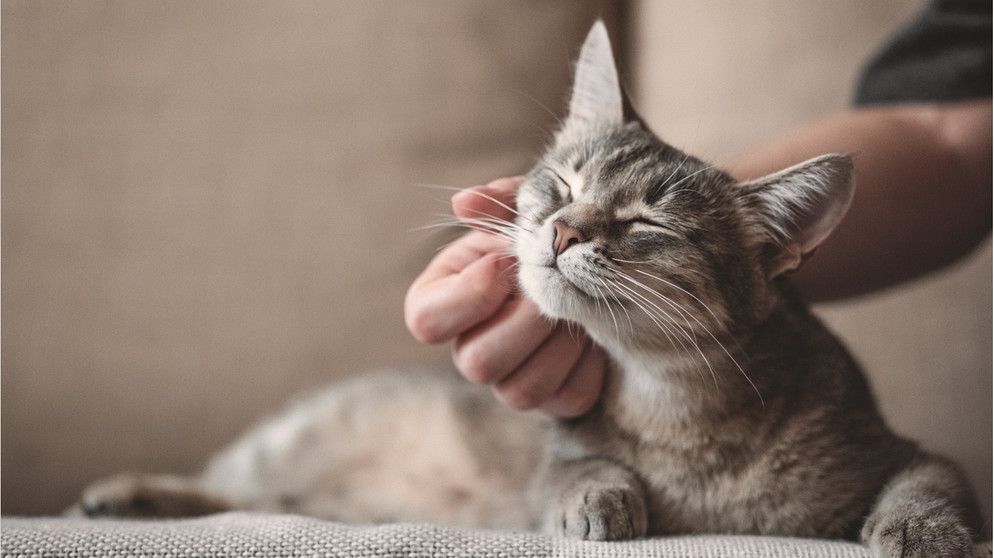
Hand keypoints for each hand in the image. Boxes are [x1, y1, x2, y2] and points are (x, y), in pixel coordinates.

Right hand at [405, 177, 605, 416]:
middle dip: (523, 321)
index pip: (426, 322)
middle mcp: (469, 348)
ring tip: (576, 308)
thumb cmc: (541, 237)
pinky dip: (588, 364)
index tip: (504, 263)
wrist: (591, 270)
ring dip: (557, 344)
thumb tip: (464, 202)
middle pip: (475, 363)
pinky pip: (567, 398)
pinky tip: (594, 333)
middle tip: (551, 288)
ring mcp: (509, 380)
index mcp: (444, 304)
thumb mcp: (523, 213)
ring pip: (519, 391)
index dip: (469, 295)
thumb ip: (498, 204)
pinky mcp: (555, 398)